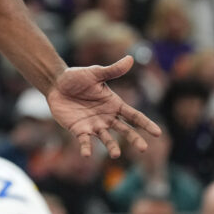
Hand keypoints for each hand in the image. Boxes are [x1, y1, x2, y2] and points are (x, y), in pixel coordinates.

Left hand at [45, 56, 161, 158]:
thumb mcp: (95, 73)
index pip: (134, 116)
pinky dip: (86, 148)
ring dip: (111, 147)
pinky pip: (84, 141)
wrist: (56, 84)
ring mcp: (94, 125)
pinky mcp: (79, 130)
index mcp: (114, 104)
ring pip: (107, 138)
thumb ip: (112, 70)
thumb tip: (131, 59)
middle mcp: (107, 117)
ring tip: (115, 155)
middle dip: (134, 139)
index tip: (158, 133)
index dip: (145, 124)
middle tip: (144, 149)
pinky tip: (86, 154)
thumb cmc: (77, 77)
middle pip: (125, 130)